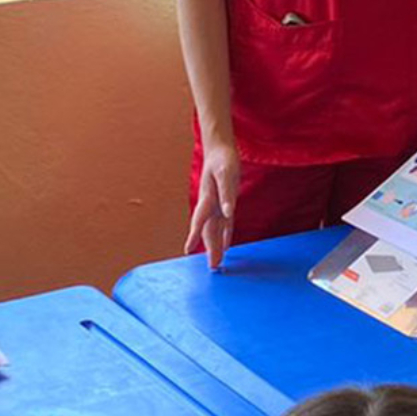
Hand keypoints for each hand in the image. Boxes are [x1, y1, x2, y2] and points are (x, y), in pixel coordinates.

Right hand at [186, 137, 238, 270]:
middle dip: (209, 248)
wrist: (219, 149)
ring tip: (216, 261)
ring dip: (215, 245)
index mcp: (208, 198)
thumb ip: (226, 194)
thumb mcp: (226, 174)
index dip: (194, 236)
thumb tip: (228, 213)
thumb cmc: (223, 159)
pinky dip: (224, 235)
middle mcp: (210, 204)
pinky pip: (223, 223)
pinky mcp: (223, 203)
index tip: (188, 250)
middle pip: (208, 230)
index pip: (200, 220)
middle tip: (212, 266)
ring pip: (214, 229)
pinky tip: (225, 245)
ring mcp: (216, 205)